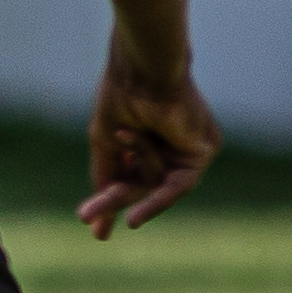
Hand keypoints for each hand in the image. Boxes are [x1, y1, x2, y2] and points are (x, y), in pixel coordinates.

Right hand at [79, 33, 217, 237]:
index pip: (130, 170)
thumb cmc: (122, 95)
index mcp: (149, 131)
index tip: (90, 221)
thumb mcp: (106, 141)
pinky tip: (132, 218)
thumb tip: (93, 213)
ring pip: (155, 184)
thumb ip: (105, 173)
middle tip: (89, 222)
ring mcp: (189, 146)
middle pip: (143, 181)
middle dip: (114, 201)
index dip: (110, 194)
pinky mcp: (202, 152)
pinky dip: (154, 202)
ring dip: (125, 197)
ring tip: (100, 207)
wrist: (144, 71)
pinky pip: (174, 185)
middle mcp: (171, 139)